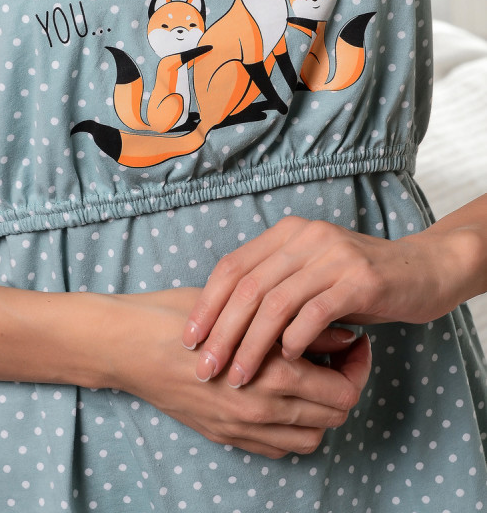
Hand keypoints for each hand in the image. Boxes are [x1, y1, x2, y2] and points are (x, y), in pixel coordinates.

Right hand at [111, 287, 371, 457]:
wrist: (128, 345)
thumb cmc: (180, 314)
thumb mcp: (242, 306)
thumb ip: (298, 325)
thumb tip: (345, 333)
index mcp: (270, 370)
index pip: (344, 390)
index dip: (358, 367)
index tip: (356, 343)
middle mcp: (262, 408)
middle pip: (335, 416)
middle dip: (345, 385)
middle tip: (341, 356)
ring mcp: (243, 428)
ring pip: (312, 437)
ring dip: (320, 410)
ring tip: (312, 375)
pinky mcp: (227, 436)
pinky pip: (281, 447)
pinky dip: (294, 427)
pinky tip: (284, 395)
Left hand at [180, 216, 461, 388]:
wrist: (421, 270)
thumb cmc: (356, 281)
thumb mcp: (310, 273)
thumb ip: (274, 284)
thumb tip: (222, 321)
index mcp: (287, 233)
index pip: (232, 266)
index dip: (207, 304)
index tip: (189, 339)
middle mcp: (306, 237)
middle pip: (248, 286)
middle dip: (221, 331)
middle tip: (205, 367)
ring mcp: (333, 256)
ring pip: (276, 303)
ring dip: (252, 344)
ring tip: (238, 376)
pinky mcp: (360, 279)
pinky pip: (315, 312)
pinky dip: (296, 339)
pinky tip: (287, 361)